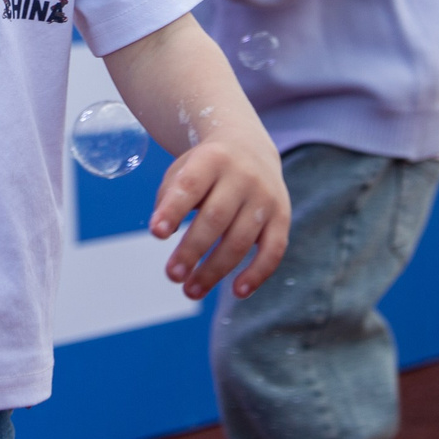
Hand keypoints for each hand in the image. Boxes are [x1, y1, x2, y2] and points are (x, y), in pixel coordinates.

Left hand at [151, 132, 290, 300]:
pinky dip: (257, 273)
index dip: (173, 209)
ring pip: (241, 239)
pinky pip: (274, 250)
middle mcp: (243, 176)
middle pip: (216, 217)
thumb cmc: (206, 167)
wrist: (251, 146)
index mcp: (213, 159)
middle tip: (172, 275)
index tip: (156, 233)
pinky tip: (237, 292)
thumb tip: (167, 233)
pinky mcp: (282, 216)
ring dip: (215, 270)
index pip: (191, 185)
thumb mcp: (184, 168)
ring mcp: (265, 197)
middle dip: (192, 250)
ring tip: (191, 291)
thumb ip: (170, 195)